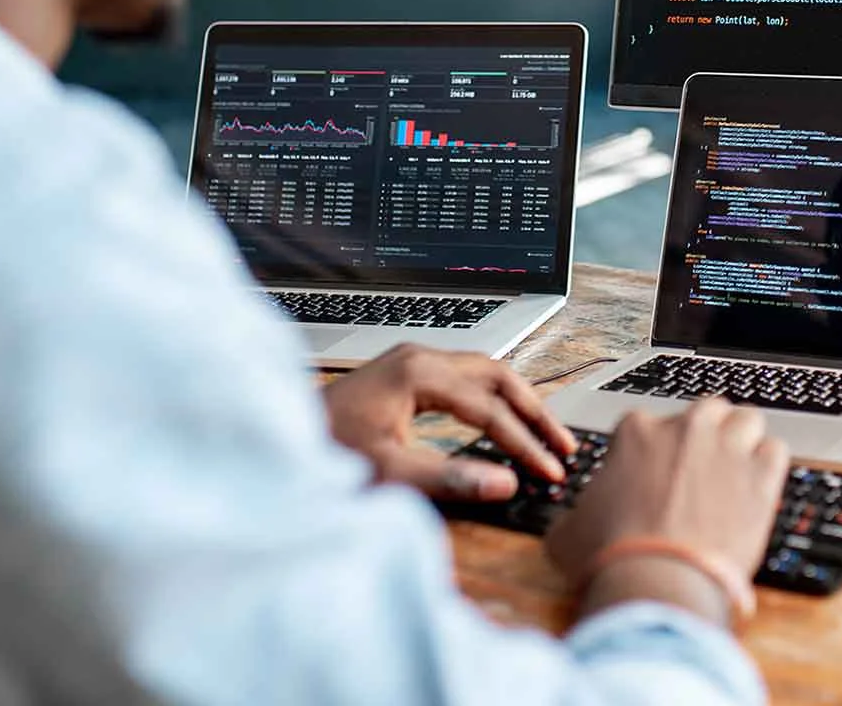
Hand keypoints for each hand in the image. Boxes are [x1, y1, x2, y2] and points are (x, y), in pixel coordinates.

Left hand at [322, 344, 576, 501]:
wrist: (277, 438)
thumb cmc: (323, 451)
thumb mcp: (388, 472)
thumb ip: (449, 479)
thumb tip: (505, 483)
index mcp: (418, 374)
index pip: (490, 408)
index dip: (525, 443)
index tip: (550, 471)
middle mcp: (418, 358)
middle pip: (498, 375)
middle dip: (535, 412)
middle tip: (563, 447)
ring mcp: (410, 362)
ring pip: (484, 372)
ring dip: (517, 402)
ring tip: (544, 434)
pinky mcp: (403, 375)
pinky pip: (464, 378)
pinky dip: (493, 399)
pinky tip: (502, 421)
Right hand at [545, 399, 788, 614]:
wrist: (656, 582)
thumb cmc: (610, 557)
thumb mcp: (568, 531)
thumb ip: (576, 512)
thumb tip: (574, 520)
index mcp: (636, 432)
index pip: (650, 425)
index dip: (654, 452)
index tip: (656, 477)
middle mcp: (685, 429)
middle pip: (705, 412)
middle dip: (704, 435)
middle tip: (699, 470)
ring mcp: (727, 448)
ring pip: (746, 419)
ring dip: (741, 440)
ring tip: (735, 471)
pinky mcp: (761, 476)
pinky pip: (776, 450)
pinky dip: (768, 466)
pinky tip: (758, 488)